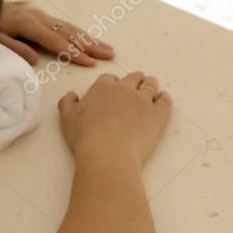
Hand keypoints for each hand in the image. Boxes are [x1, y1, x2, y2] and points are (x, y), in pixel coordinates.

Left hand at [0, 1, 114, 66]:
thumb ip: (13, 48)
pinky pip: (65, 25)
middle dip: (90, 45)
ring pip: (70, 28)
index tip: (90, 63)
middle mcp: (39, 17)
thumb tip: (34, 60)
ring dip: (90, 38)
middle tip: (109, 54)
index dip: (74, 53)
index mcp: (28, 24)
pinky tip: (90, 39)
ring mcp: (42, 15)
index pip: (56, 41)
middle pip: (69, 33)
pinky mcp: (42, 15)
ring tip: (107, 48)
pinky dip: (80, 32)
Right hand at [58, 71, 172, 167]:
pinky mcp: (157, 114)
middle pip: (133, 78)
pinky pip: (164, 101)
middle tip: (137, 84)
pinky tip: (163, 98)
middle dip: (135, 80)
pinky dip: (164, 98)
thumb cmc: (85, 137)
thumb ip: (67, 104)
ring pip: (150, 86)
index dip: (113, 84)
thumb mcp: (67, 119)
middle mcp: (124, 89)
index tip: (114, 89)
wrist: (108, 153)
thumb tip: (71, 95)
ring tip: (151, 86)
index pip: (110, 79)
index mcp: (102, 87)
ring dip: (150, 85)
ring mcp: (143, 100)